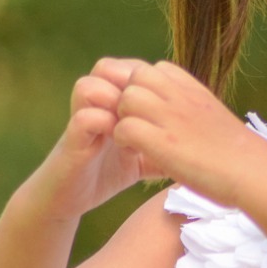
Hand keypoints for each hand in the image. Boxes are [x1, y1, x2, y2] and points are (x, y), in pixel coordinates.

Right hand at [22, 58, 156, 222]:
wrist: (66, 201)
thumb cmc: (104, 173)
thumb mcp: (143, 157)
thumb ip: (164, 145)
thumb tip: (200, 147)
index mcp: (112, 102)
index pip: (131, 69)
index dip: (149, 78)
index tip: (168, 102)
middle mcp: (94, 105)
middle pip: (107, 66)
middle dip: (130, 84)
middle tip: (149, 110)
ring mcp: (80, 120)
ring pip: (88, 85)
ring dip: (114, 101)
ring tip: (134, 125)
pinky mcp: (71, 142)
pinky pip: (84, 119)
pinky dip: (105, 125)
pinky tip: (123, 143)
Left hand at [110, 60, 266, 206]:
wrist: (255, 173)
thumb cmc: (237, 155)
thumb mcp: (214, 119)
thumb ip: (193, 110)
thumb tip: (182, 119)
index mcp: (195, 90)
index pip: (157, 68)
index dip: (147, 88)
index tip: (152, 113)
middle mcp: (182, 97)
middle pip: (136, 76)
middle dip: (129, 98)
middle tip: (137, 124)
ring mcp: (172, 117)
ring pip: (127, 98)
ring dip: (123, 118)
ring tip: (134, 140)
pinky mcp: (164, 143)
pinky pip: (125, 127)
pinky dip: (124, 140)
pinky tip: (136, 154)